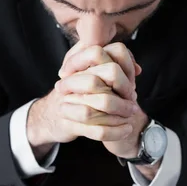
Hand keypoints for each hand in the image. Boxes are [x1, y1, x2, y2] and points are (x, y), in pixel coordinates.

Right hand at [27, 43, 142, 159]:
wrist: (48, 117)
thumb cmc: (75, 94)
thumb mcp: (89, 72)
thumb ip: (111, 66)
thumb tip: (137, 69)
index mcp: (76, 65)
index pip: (99, 54)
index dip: (121, 65)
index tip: (131, 79)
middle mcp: (70, 81)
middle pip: (101, 77)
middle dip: (123, 89)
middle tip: (132, 99)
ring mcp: (68, 103)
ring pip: (100, 104)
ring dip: (120, 111)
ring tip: (131, 115)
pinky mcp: (69, 124)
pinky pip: (96, 129)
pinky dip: (115, 131)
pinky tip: (126, 130)